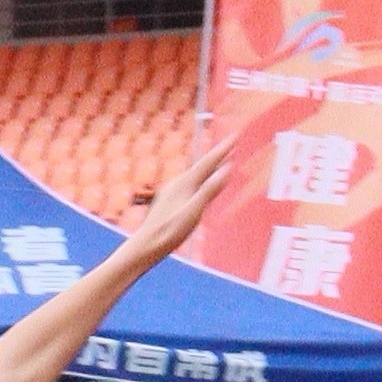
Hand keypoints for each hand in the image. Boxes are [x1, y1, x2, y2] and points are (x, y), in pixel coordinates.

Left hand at [117, 132, 237, 269]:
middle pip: (202, 166)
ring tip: (221, 161)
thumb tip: (225, 170)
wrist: (146, 245)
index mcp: (185, 183)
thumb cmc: (169, 231)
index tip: (235, 136)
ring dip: (210, 168)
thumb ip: (209, 190)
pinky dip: (202, 179)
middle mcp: (178, 183)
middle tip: (232, 145)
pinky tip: (201, 185)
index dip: (223, 149)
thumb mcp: (193, 211)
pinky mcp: (170, 201)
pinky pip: (191, 184)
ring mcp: (173, 191)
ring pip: (196, 175)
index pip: (208, 162)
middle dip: (218, 155)